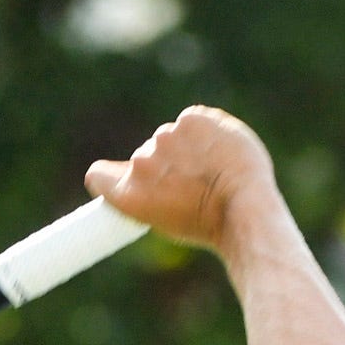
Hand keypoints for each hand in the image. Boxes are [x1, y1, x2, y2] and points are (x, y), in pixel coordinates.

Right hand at [85, 105, 276, 255]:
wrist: (245, 209)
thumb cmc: (210, 224)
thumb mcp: (165, 221)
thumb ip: (144, 194)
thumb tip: (129, 176)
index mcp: (129, 193)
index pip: (99, 175)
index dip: (112, 177)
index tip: (124, 181)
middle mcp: (141, 164)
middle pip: (146, 157)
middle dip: (166, 166)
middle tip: (195, 186)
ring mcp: (166, 138)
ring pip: (172, 138)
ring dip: (188, 148)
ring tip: (214, 171)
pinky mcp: (191, 119)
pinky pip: (194, 121)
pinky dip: (207, 131)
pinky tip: (221, 151)